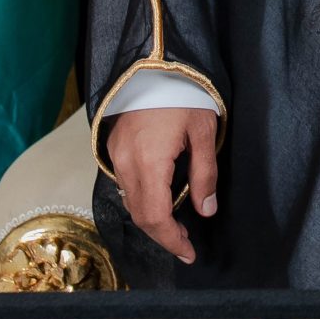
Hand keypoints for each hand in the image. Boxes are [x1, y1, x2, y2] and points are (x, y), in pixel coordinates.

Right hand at [105, 106, 219, 263]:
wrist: (153, 65)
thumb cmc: (184, 94)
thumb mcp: (204, 132)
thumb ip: (205, 173)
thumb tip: (206, 210)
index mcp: (150, 162)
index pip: (156, 217)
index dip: (171, 240)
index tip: (188, 253)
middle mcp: (126, 164)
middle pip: (140, 215)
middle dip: (162, 235)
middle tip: (185, 244)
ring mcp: (116, 157)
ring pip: (130, 202)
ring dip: (151, 219)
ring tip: (176, 226)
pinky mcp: (113, 148)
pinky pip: (124, 185)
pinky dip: (141, 200)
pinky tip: (160, 200)